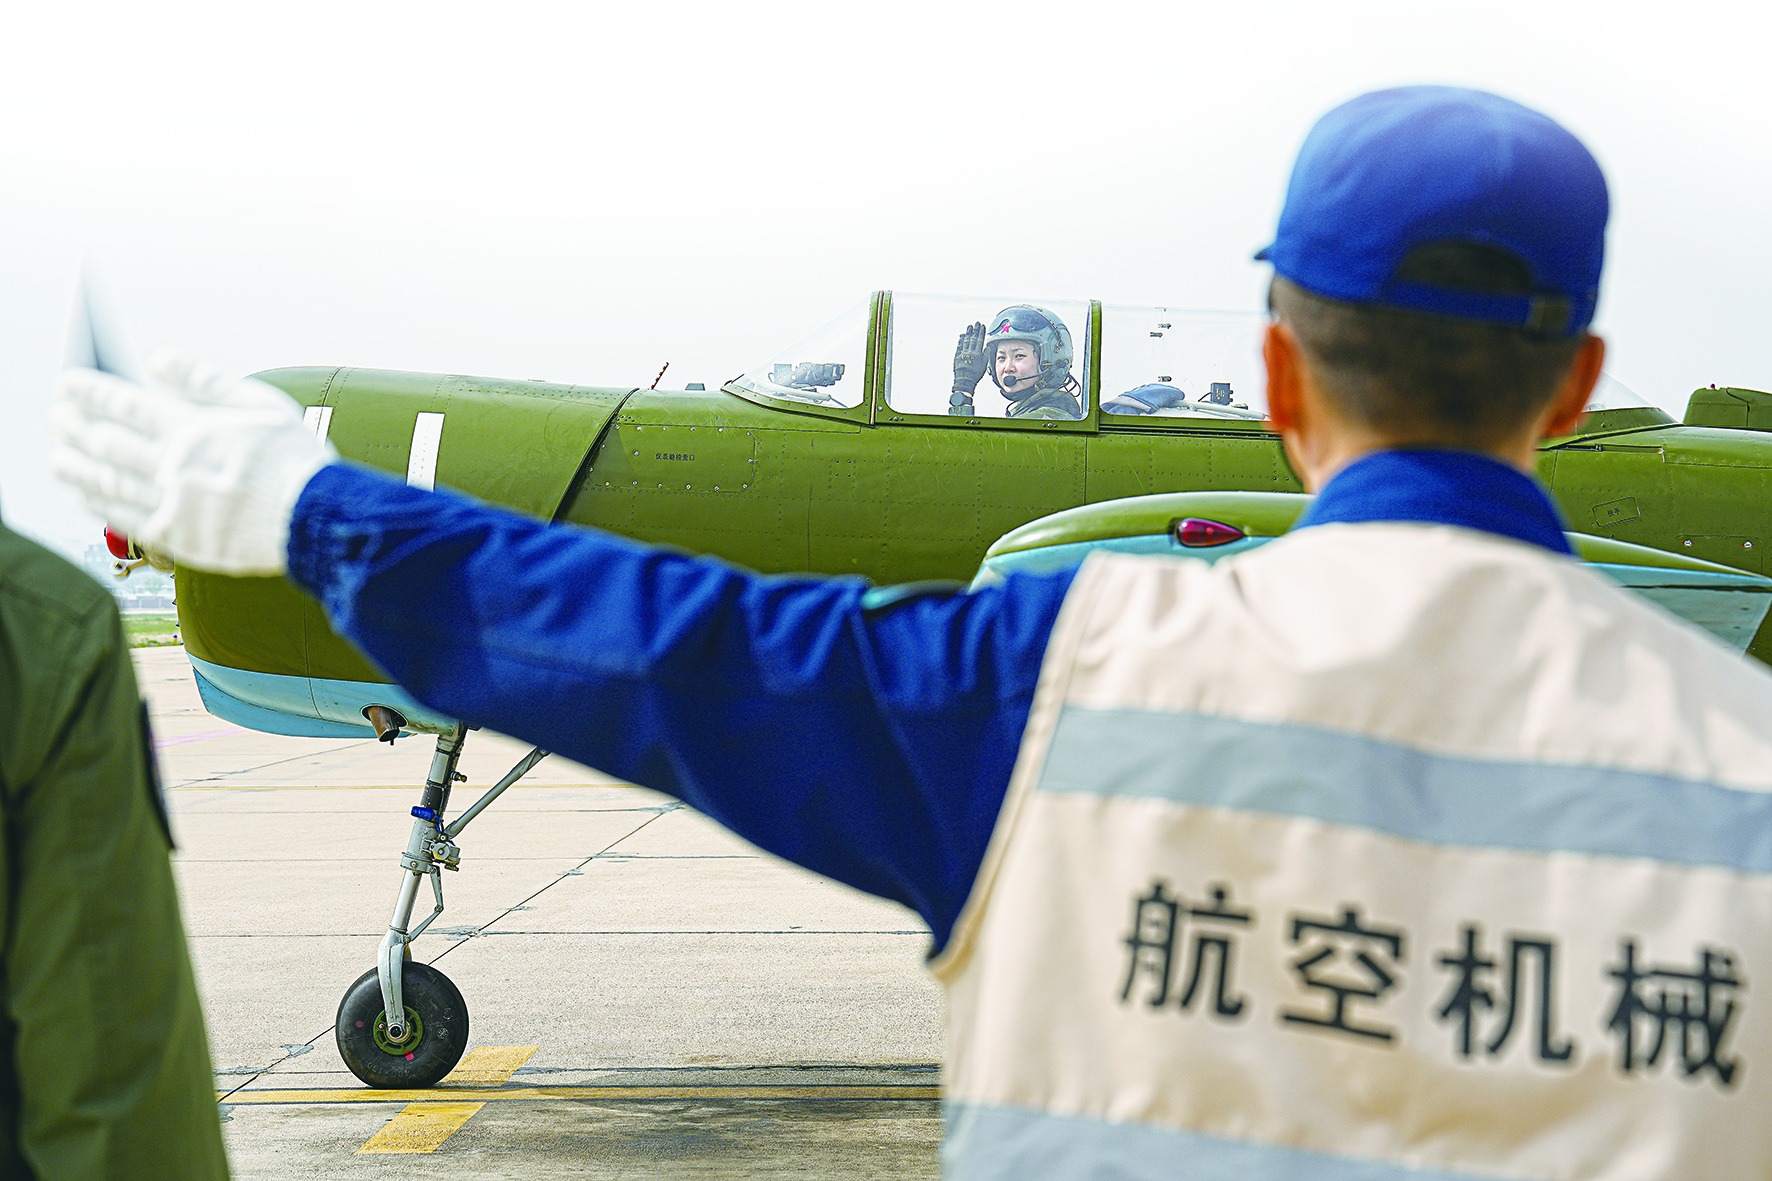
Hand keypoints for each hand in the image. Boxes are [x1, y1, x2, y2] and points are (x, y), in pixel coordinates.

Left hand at [50, 351, 336, 575]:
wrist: (314, 520)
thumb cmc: (296, 463)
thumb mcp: (262, 404)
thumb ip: (206, 381)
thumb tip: (162, 359)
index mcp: (192, 429)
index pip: (128, 405)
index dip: (92, 392)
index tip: (69, 385)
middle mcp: (174, 465)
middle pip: (110, 443)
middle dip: (76, 428)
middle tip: (57, 419)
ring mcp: (172, 502)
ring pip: (110, 481)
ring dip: (78, 467)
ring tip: (58, 458)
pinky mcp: (179, 537)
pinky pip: (127, 520)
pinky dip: (100, 506)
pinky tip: (87, 498)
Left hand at [952, 321, 987, 394]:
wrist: (964, 381)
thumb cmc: (974, 375)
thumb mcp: (983, 366)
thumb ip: (985, 355)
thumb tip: (987, 347)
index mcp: (977, 354)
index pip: (980, 340)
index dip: (981, 332)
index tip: (982, 326)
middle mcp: (970, 352)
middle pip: (973, 338)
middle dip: (975, 330)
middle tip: (976, 323)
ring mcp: (963, 353)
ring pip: (966, 340)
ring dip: (968, 333)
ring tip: (969, 327)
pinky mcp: (957, 356)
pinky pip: (959, 346)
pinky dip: (961, 340)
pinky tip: (962, 335)